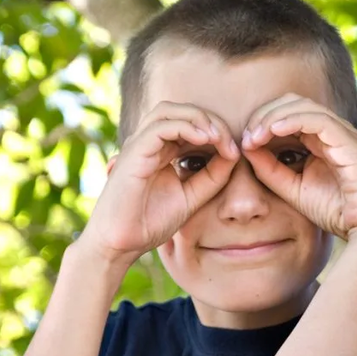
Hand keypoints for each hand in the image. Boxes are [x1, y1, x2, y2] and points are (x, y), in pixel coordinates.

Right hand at [79, 102, 238, 264]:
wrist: (121, 244)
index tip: (235, 152)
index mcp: (161, 151)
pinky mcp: (133, 153)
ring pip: (169, 111)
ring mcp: (139, 146)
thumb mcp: (192, 197)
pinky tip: (205, 140)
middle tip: (230, 141)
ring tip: (218, 137)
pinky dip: (186, 127)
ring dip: (198, 118)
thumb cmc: (150, 223)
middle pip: (181, 111)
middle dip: (210, 120)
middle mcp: (148, 143)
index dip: (215, 131)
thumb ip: (212, 177)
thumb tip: (234, 154)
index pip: (190, 124)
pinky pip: (160, 127)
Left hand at [240, 94, 356, 240]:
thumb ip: (269, 170)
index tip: (245, 142)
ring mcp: (341, 133)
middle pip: (292, 103)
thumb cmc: (335, 210)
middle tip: (247, 136)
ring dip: (274, 117)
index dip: (262, 121)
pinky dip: (292, 121)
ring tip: (254, 135)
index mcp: (319, 139)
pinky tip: (272, 131)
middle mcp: (332, 131)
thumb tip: (247, 147)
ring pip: (303, 106)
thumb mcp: (291, 189)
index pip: (287, 113)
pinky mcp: (348, 140)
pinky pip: (317, 120)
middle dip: (265, 114)